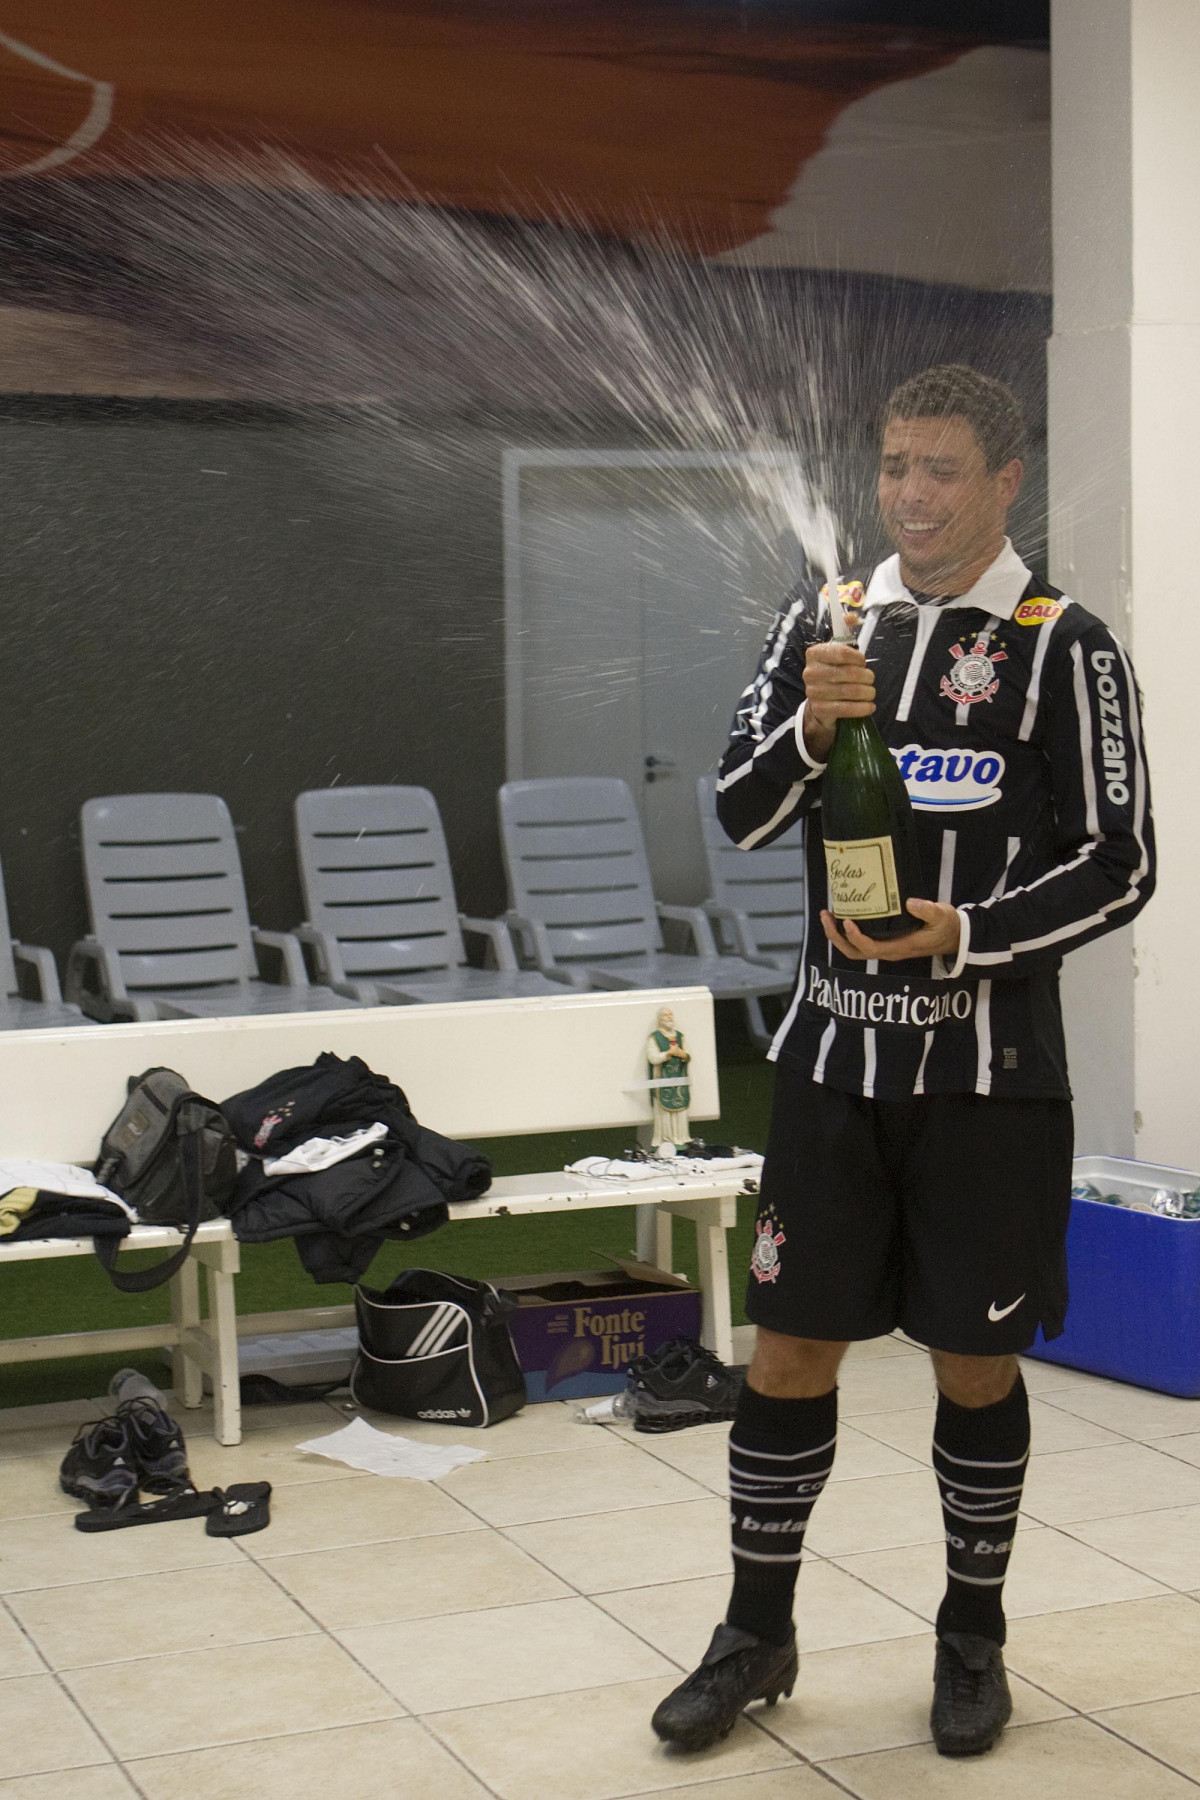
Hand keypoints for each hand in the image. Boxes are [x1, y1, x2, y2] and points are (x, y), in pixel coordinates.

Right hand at [802, 642, 875, 760]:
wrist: (820, 700)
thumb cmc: (833, 670)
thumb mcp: (837, 650)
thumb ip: (845, 631)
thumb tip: (853, 617)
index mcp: (814, 654)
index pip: (842, 652)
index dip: (858, 658)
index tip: (863, 662)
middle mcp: (811, 672)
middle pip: (849, 673)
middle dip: (866, 677)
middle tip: (871, 679)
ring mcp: (814, 692)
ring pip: (850, 691)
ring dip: (867, 692)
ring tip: (871, 692)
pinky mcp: (821, 709)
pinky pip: (847, 708)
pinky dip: (862, 708)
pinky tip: (869, 706)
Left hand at [820, 899, 960, 962]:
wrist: (955, 937)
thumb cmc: (947, 926)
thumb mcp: (942, 916)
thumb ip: (928, 910)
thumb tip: (910, 902)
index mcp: (900, 947)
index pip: (870, 948)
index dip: (855, 937)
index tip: (846, 921)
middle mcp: (889, 951)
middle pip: (854, 952)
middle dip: (836, 937)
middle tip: (826, 915)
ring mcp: (886, 948)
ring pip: (854, 950)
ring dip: (837, 935)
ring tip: (827, 915)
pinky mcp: (886, 942)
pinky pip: (861, 942)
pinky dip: (847, 932)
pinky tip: (843, 915)